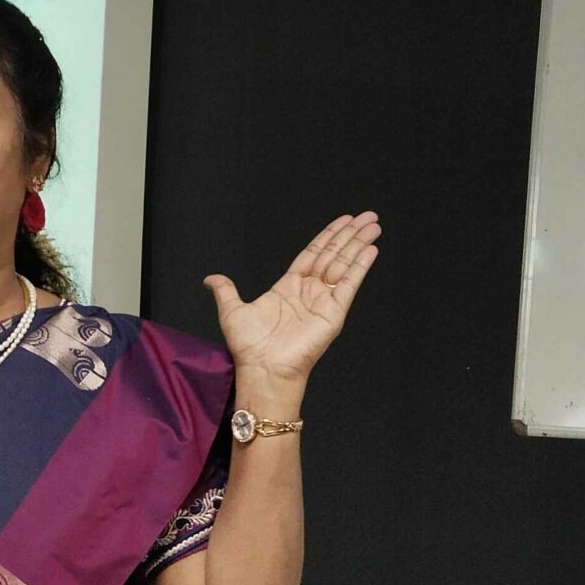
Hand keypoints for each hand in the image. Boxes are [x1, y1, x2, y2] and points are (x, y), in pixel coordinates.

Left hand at [204, 211, 380, 393]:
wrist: (263, 368)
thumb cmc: (249, 347)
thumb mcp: (232, 311)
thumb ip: (226, 290)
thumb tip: (210, 279)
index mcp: (289, 287)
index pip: (314, 253)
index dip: (328, 236)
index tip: (344, 221)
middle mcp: (310, 291)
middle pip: (334, 254)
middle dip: (350, 234)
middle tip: (368, 215)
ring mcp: (324, 301)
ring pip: (345, 264)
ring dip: (359, 243)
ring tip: (373, 224)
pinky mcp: (334, 312)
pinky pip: (350, 284)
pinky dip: (360, 266)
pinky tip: (370, 249)